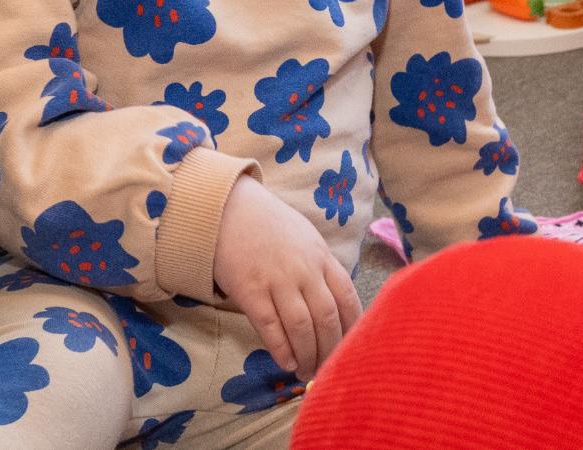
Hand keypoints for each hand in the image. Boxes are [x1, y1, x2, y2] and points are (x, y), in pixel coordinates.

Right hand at [211, 173, 361, 380]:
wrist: (228, 209)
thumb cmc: (269, 225)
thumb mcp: (305, 238)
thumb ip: (320, 266)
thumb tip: (335, 302)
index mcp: (321, 256)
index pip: (347, 296)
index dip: (353, 326)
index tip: (354, 347)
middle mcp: (304, 270)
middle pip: (327, 317)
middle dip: (330, 349)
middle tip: (329, 369)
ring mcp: (277, 280)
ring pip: (302, 326)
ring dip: (308, 355)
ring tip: (308, 373)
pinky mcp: (250, 291)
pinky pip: (270, 327)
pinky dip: (281, 349)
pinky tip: (287, 363)